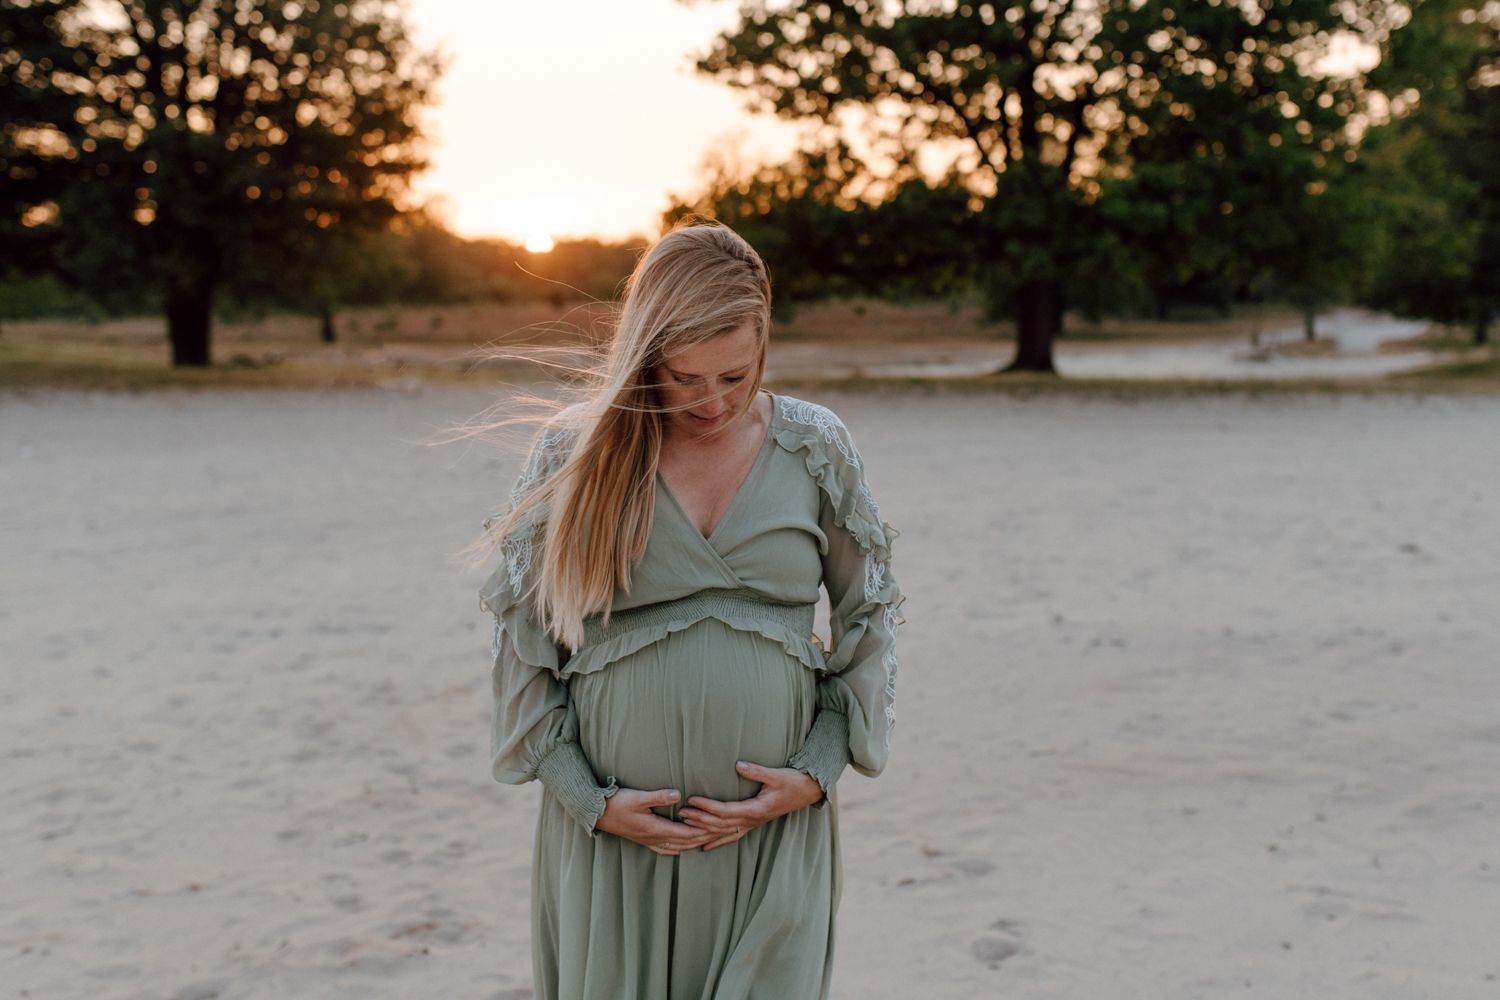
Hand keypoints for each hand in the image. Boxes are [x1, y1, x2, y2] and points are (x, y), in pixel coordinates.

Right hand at [594, 787, 714, 855]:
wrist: (597, 814)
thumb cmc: (616, 804)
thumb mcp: (638, 797)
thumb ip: (659, 796)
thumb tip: (679, 794)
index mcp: (656, 828)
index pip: (686, 833)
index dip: (703, 830)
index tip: (717, 827)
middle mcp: (654, 838)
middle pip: (685, 842)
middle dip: (703, 838)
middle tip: (719, 834)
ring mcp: (649, 841)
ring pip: (677, 846)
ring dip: (692, 843)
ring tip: (707, 840)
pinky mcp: (643, 840)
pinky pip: (664, 848)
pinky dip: (677, 848)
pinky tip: (681, 848)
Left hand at [679, 761, 823, 850]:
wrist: (807, 792)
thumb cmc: (792, 782)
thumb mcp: (775, 775)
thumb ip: (756, 771)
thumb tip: (738, 764)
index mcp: (755, 809)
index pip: (725, 810)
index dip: (707, 806)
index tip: (692, 800)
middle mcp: (752, 820)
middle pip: (720, 824)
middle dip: (699, 819)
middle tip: (680, 813)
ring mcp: (752, 824)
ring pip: (724, 832)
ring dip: (704, 830)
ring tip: (685, 825)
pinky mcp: (753, 824)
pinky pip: (733, 836)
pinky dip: (718, 841)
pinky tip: (705, 846)